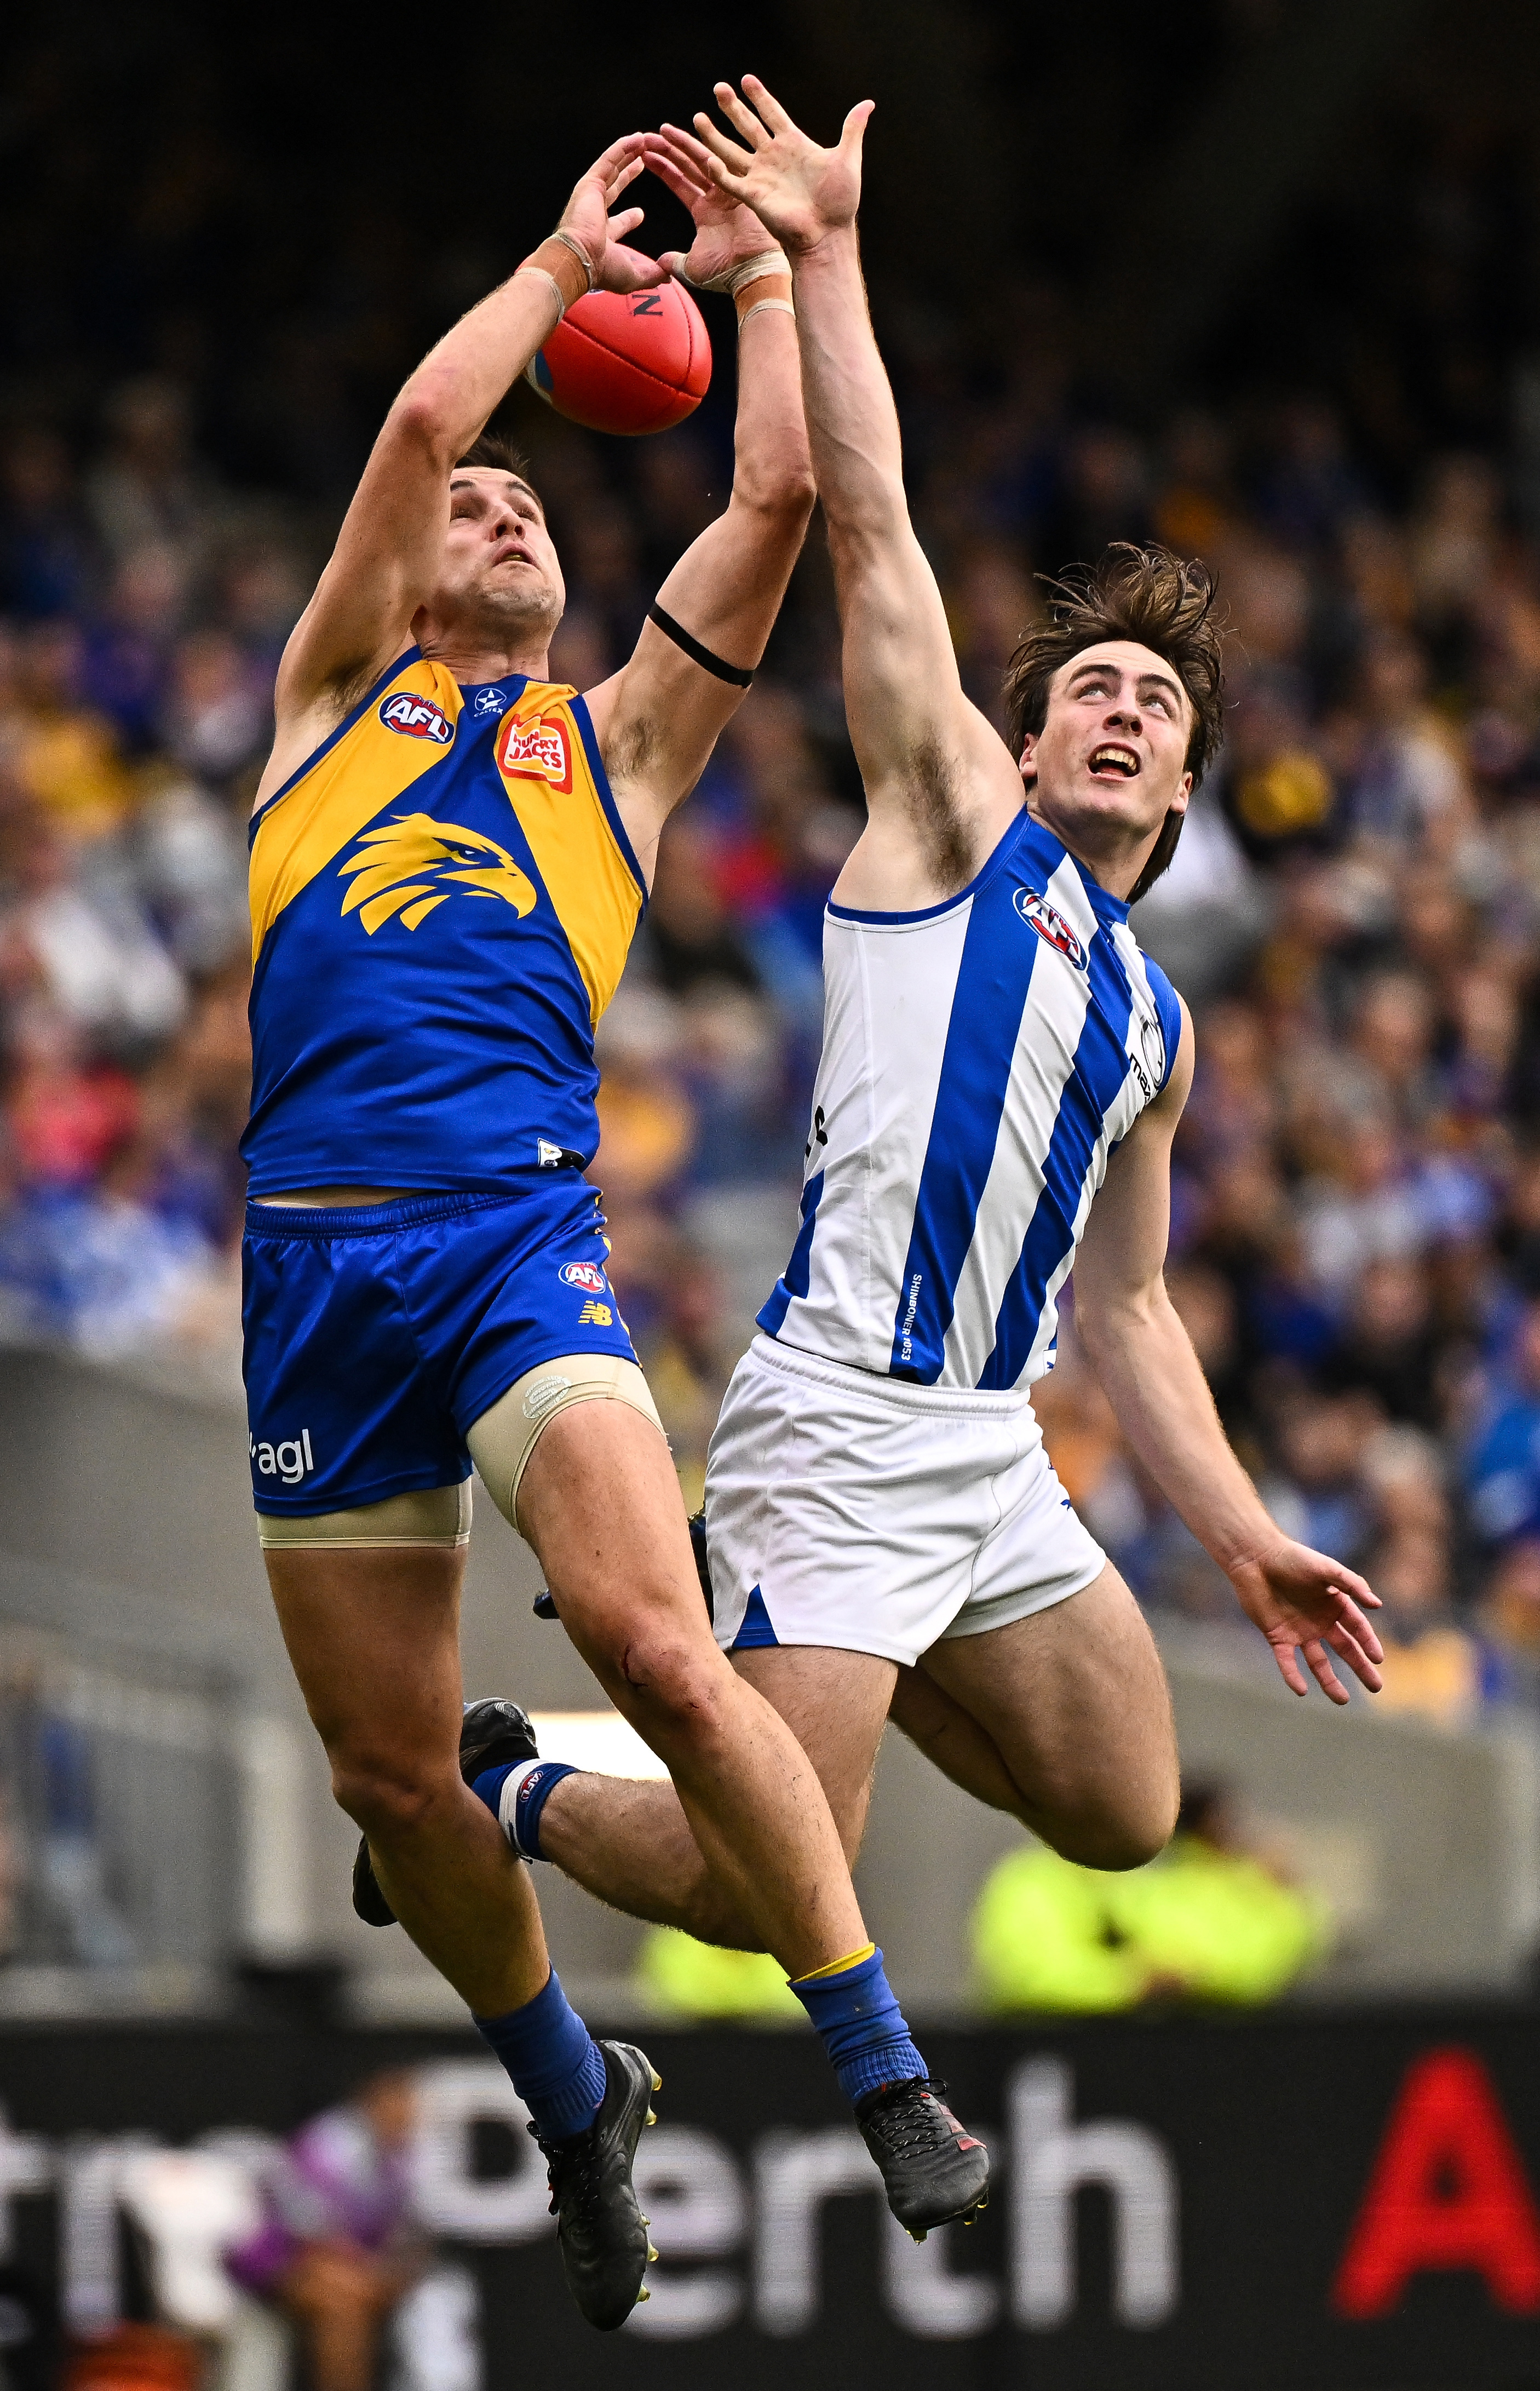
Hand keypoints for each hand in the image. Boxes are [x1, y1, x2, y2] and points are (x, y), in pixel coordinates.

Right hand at [556, 135, 669, 294]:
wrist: (581, 260)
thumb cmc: (602, 270)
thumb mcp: (634, 276)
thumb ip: (653, 275)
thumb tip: (668, 277)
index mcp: (602, 235)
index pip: (618, 222)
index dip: (631, 217)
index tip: (642, 212)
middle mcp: (595, 212)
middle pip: (617, 186)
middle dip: (633, 173)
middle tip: (648, 163)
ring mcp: (591, 195)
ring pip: (614, 168)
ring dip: (631, 155)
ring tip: (648, 142)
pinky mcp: (590, 183)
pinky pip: (609, 160)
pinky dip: (622, 149)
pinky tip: (637, 138)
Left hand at [642, 127, 781, 285]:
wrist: (751, 276)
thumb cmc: (725, 274)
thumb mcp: (691, 268)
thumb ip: (674, 261)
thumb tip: (660, 264)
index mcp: (704, 211)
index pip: (679, 182)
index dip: (663, 168)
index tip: (645, 156)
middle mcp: (716, 197)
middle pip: (689, 165)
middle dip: (669, 149)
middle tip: (649, 136)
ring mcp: (729, 191)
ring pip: (702, 160)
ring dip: (683, 145)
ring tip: (663, 131)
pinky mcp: (741, 190)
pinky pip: (722, 167)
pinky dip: (707, 154)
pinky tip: (690, 139)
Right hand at [679, 75, 872, 256]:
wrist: (828, 234)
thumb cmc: (840, 202)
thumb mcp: (847, 159)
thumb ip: (852, 129)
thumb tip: (868, 104)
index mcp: (793, 144)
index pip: (772, 113)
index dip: (760, 97)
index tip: (747, 80)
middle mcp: (773, 157)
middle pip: (747, 126)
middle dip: (733, 107)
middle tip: (719, 88)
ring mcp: (761, 176)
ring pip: (731, 150)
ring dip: (715, 135)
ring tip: (698, 117)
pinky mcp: (753, 196)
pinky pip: (730, 181)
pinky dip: (718, 172)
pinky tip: (708, 158)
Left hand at [1228, 1539, 1383, 1705]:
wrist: (1255, 1558)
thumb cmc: (1293, 1559)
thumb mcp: (1327, 1568)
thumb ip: (1352, 1585)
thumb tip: (1377, 1605)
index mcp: (1335, 1605)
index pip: (1357, 1629)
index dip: (1368, 1643)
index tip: (1378, 1659)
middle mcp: (1320, 1621)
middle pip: (1344, 1650)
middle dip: (1360, 1668)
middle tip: (1376, 1688)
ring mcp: (1299, 1631)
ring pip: (1317, 1662)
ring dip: (1329, 1682)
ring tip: (1343, 1700)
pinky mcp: (1277, 1637)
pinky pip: (1287, 1661)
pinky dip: (1293, 1676)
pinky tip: (1302, 1690)